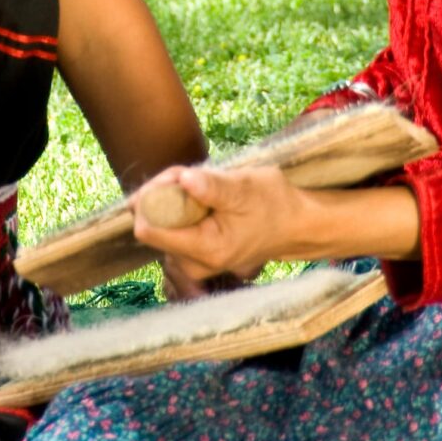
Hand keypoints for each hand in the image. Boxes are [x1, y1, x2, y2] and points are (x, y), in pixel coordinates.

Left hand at [131, 166, 308, 280]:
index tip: (176, 177)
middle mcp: (193, 265)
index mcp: (205, 250)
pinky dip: (179, 209)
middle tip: (193, 175)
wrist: (293, 225)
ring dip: (172, 199)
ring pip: (159, 225)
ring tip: (202, 184)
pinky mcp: (192, 258)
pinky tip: (201, 198)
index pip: (149, 230)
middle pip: (152, 226)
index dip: (153, 198)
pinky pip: (170, 229)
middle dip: (164, 194)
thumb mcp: (245, 188)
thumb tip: (182, 180)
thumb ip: (212, 187)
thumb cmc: (273, 204)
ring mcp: (191, 264)